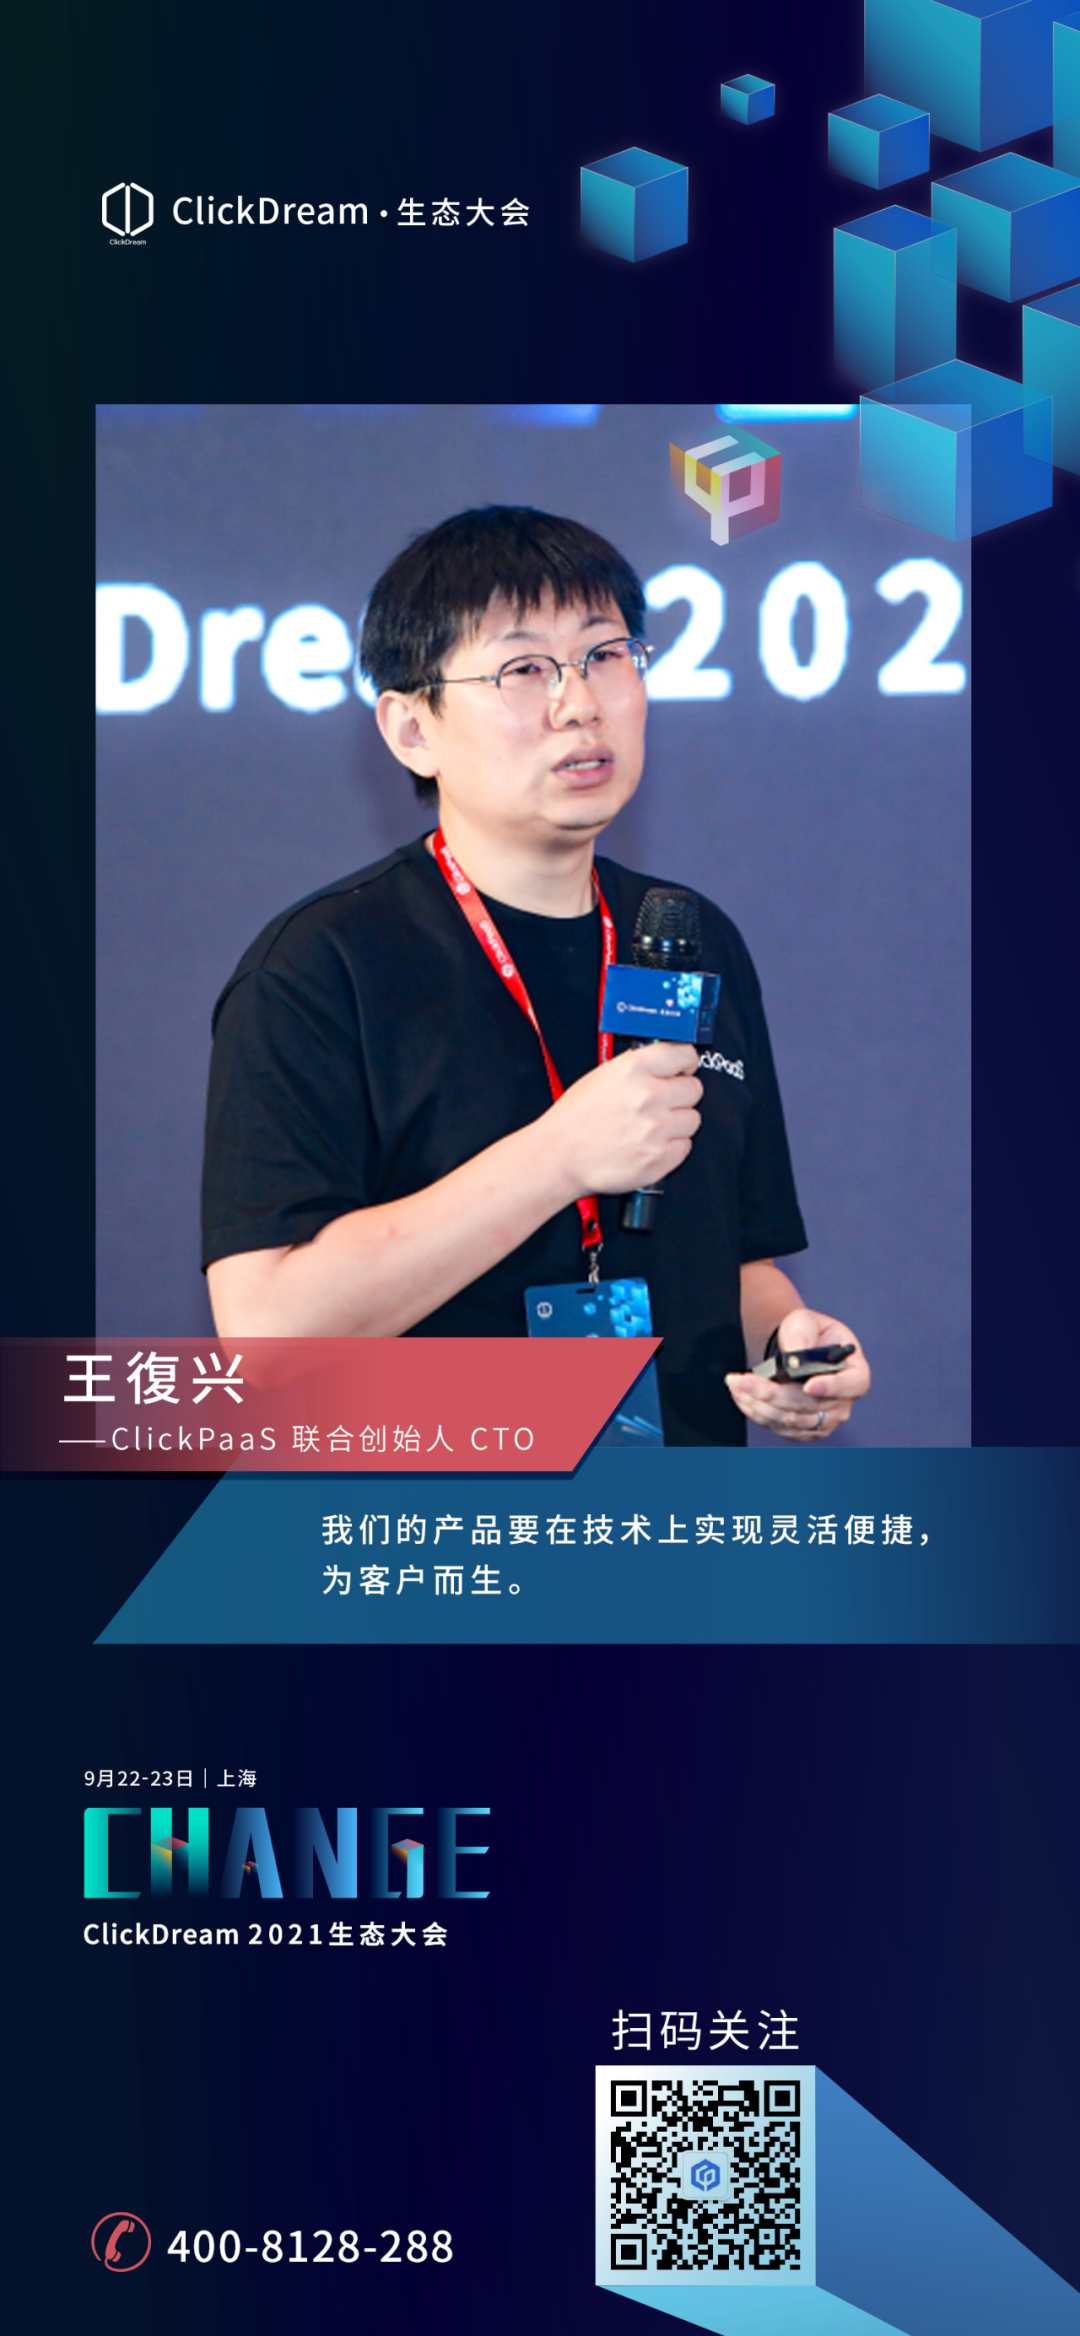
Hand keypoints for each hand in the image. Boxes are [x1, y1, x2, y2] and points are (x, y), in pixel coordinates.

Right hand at [543, 1043, 702, 1198]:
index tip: (685, 1069)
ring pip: (693, 1119)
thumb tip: (667, 1066)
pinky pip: (685, 1147)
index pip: (684, 1055)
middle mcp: (648, 1096)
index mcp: (633, 1070)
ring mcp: (656, 1129)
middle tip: (663, 1103)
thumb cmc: (574, 1119)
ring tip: (652, 1127)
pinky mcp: (660, 1158)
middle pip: (694, 1089)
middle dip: (681, 1095)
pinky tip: (649, 1144)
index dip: (686, 1063)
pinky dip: (671, 1147)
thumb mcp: (602, 1076)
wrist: (559, 1156)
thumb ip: (639, 1068)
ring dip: (677, 1123)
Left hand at [725, 1308, 869, 1441]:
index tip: (809, 1386)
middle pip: (809, 1405)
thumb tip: (795, 1350)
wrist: (796, 1350)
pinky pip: (780, 1427)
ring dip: (759, 1404)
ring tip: (736, 1384)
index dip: (832, 1388)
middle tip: (743, 1380)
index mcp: (855, 1372)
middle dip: (771, 1393)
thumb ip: (802, 1332)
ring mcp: (825, 1420)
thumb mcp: (806, 1321)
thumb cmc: (808, 1334)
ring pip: (790, 1419)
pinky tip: (742, 1397)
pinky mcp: (804, 1430)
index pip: (852, 1384)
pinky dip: (757, 1413)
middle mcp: (844, 1402)